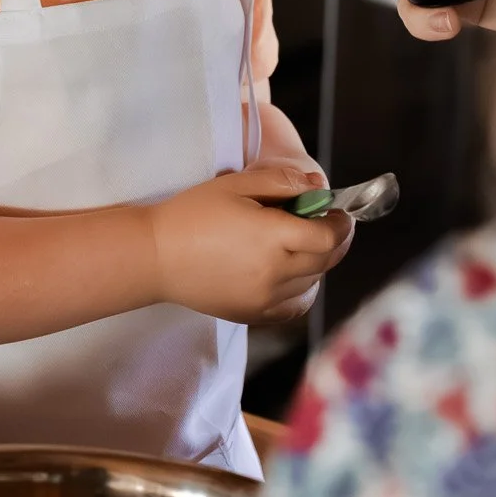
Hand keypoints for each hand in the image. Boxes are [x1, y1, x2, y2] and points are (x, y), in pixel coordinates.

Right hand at [150, 163, 353, 324]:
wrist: (155, 256)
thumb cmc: (191, 214)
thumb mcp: (236, 185)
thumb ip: (281, 182)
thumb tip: (317, 187)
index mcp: (271, 237)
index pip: (328, 237)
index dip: (341, 224)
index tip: (338, 212)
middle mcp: (274, 273)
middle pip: (326, 261)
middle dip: (335, 240)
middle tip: (328, 224)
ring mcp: (265, 299)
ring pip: (313, 283)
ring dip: (318, 263)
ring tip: (303, 245)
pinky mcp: (254, 314)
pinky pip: (295, 306)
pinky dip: (304, 290)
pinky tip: (292, 273)